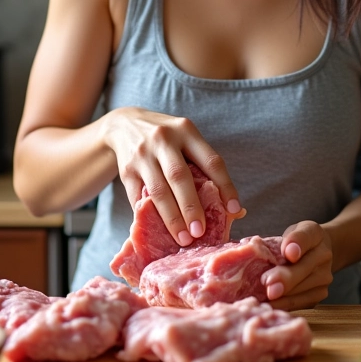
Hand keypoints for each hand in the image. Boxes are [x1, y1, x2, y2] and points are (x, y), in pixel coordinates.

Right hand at [102, 106, 240, 245]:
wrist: (124, 124)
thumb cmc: (167, 139)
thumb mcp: (187, 140)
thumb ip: (206, 167)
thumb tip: (236, 210)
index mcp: (186, 130)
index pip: (211, 160)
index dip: (225, 186)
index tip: (234, 210)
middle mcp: (163, 139)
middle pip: (179, 177)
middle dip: (191, 207)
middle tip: (200, 232)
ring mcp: (142, 154)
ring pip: (158, 191)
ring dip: (172, 218)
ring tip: (183, 238)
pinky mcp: (126, 170)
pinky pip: (138, 198)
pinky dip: (149, 217)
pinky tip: (159, 231)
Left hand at [260, 221, 333, 309]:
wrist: (319, 252)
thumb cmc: (296, 242)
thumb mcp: (288, 232)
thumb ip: (279, 240)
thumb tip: (260, 249)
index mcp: (315, 234)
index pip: (305, 237)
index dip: (297, 245)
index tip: (288, 254)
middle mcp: (324, 255)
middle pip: (304, 268)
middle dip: (285, 279)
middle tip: (269, 284)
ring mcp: (324, 277)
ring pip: (302, 289)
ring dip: (283, 296)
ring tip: (264, 299)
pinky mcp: (320, 294)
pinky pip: (301, 302)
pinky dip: (285, 305)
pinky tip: (270, 306)